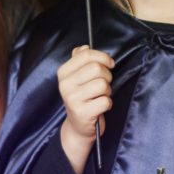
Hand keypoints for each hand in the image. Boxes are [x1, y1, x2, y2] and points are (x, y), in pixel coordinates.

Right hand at [57, 45, 113, 169]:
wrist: (78, 126)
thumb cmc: (82, 97)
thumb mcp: (77, 77)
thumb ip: (80, 59)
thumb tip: (85, 47)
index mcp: (63, 73)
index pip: (86, 55)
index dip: (103, 57)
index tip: (110, 63)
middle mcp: (65, 85)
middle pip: (97, 69)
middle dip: (107, 76)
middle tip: (103, 84)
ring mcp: (72, 99)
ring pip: (102, 84)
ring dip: (107, 91)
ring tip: (100, 96)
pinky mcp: (82, 113)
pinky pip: (105, 101)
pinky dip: (107, 104)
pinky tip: (99, 107)